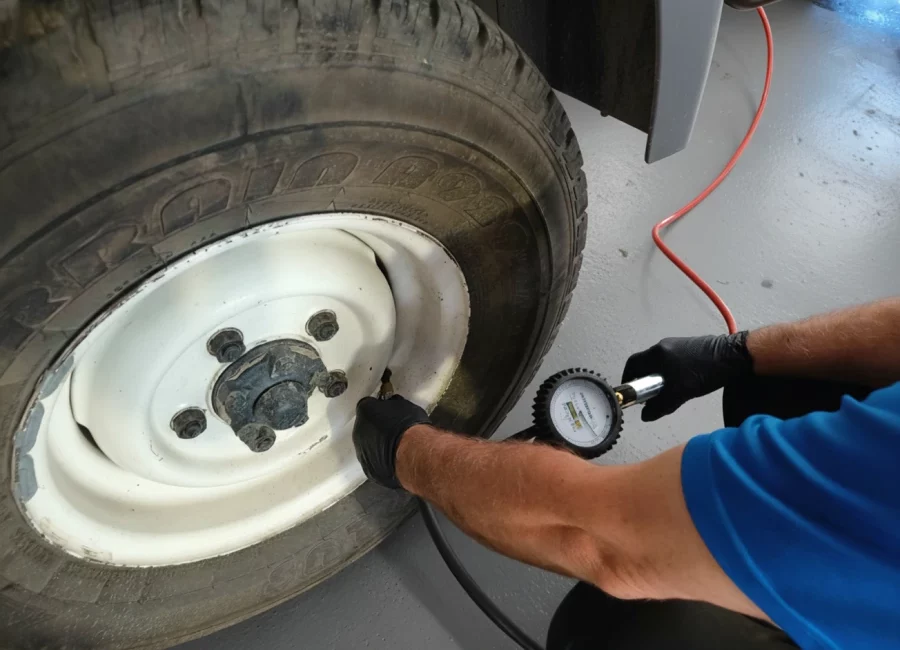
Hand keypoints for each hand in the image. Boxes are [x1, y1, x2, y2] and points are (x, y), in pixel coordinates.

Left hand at [352, 395, 431, 487]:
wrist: (412, 453)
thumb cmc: (408, 427)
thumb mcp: (404, 405)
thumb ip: (394, 403)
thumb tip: (395, 404)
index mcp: (364, 411)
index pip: (367, 405)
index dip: (379, 407)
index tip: (387, 410)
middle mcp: (358, 431)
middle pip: (365, 427)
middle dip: (377, 428)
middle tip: (393, 430)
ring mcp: (362, 452)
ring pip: (368, 446)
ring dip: (378, 445)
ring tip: (396, 447)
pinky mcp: (369, 469)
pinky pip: (373, 463)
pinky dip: (381, 461)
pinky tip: (395, 459)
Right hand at [622, 331, 752, 420]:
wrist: (734, 356)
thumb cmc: (704, 373)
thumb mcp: (680, 393)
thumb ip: (660, 406)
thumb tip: (645, 416)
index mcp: (656, 354)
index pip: (632, 365)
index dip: (628, 379)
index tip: (632, 393)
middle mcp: (662, 346)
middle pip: (645, 363)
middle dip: (645, 380)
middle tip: (650, 396)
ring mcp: (676, 344)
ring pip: (659, 362)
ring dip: (658, 377)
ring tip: (667, 392)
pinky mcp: (689, 346)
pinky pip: (671, 360)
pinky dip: (670, 372)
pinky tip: (682, 383)